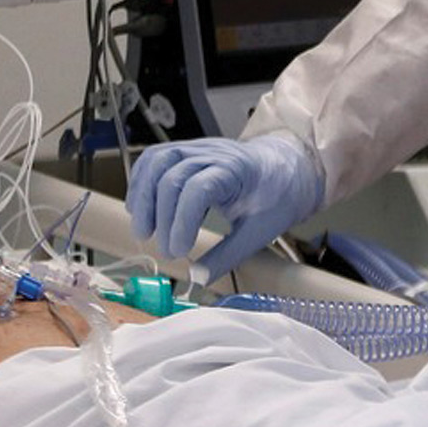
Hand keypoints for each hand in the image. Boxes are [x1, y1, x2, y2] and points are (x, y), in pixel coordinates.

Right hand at [127, 133, 323, 273]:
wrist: (289, 168)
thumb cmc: (277, 196)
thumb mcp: (259, 232)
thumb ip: (227, 256)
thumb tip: (197, 278)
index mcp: (238, 170)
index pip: (198, 189)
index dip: (181, 222)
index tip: (178, 251)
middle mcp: (215, 153)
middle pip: (172, 176)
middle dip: (162, 218)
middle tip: (166, 251)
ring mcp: (199, 148)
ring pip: (157, 161)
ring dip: (143, 197)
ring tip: (143, 230)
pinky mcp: (188, 150)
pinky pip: (155, 158)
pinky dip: (141, 182)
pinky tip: (139, 207)